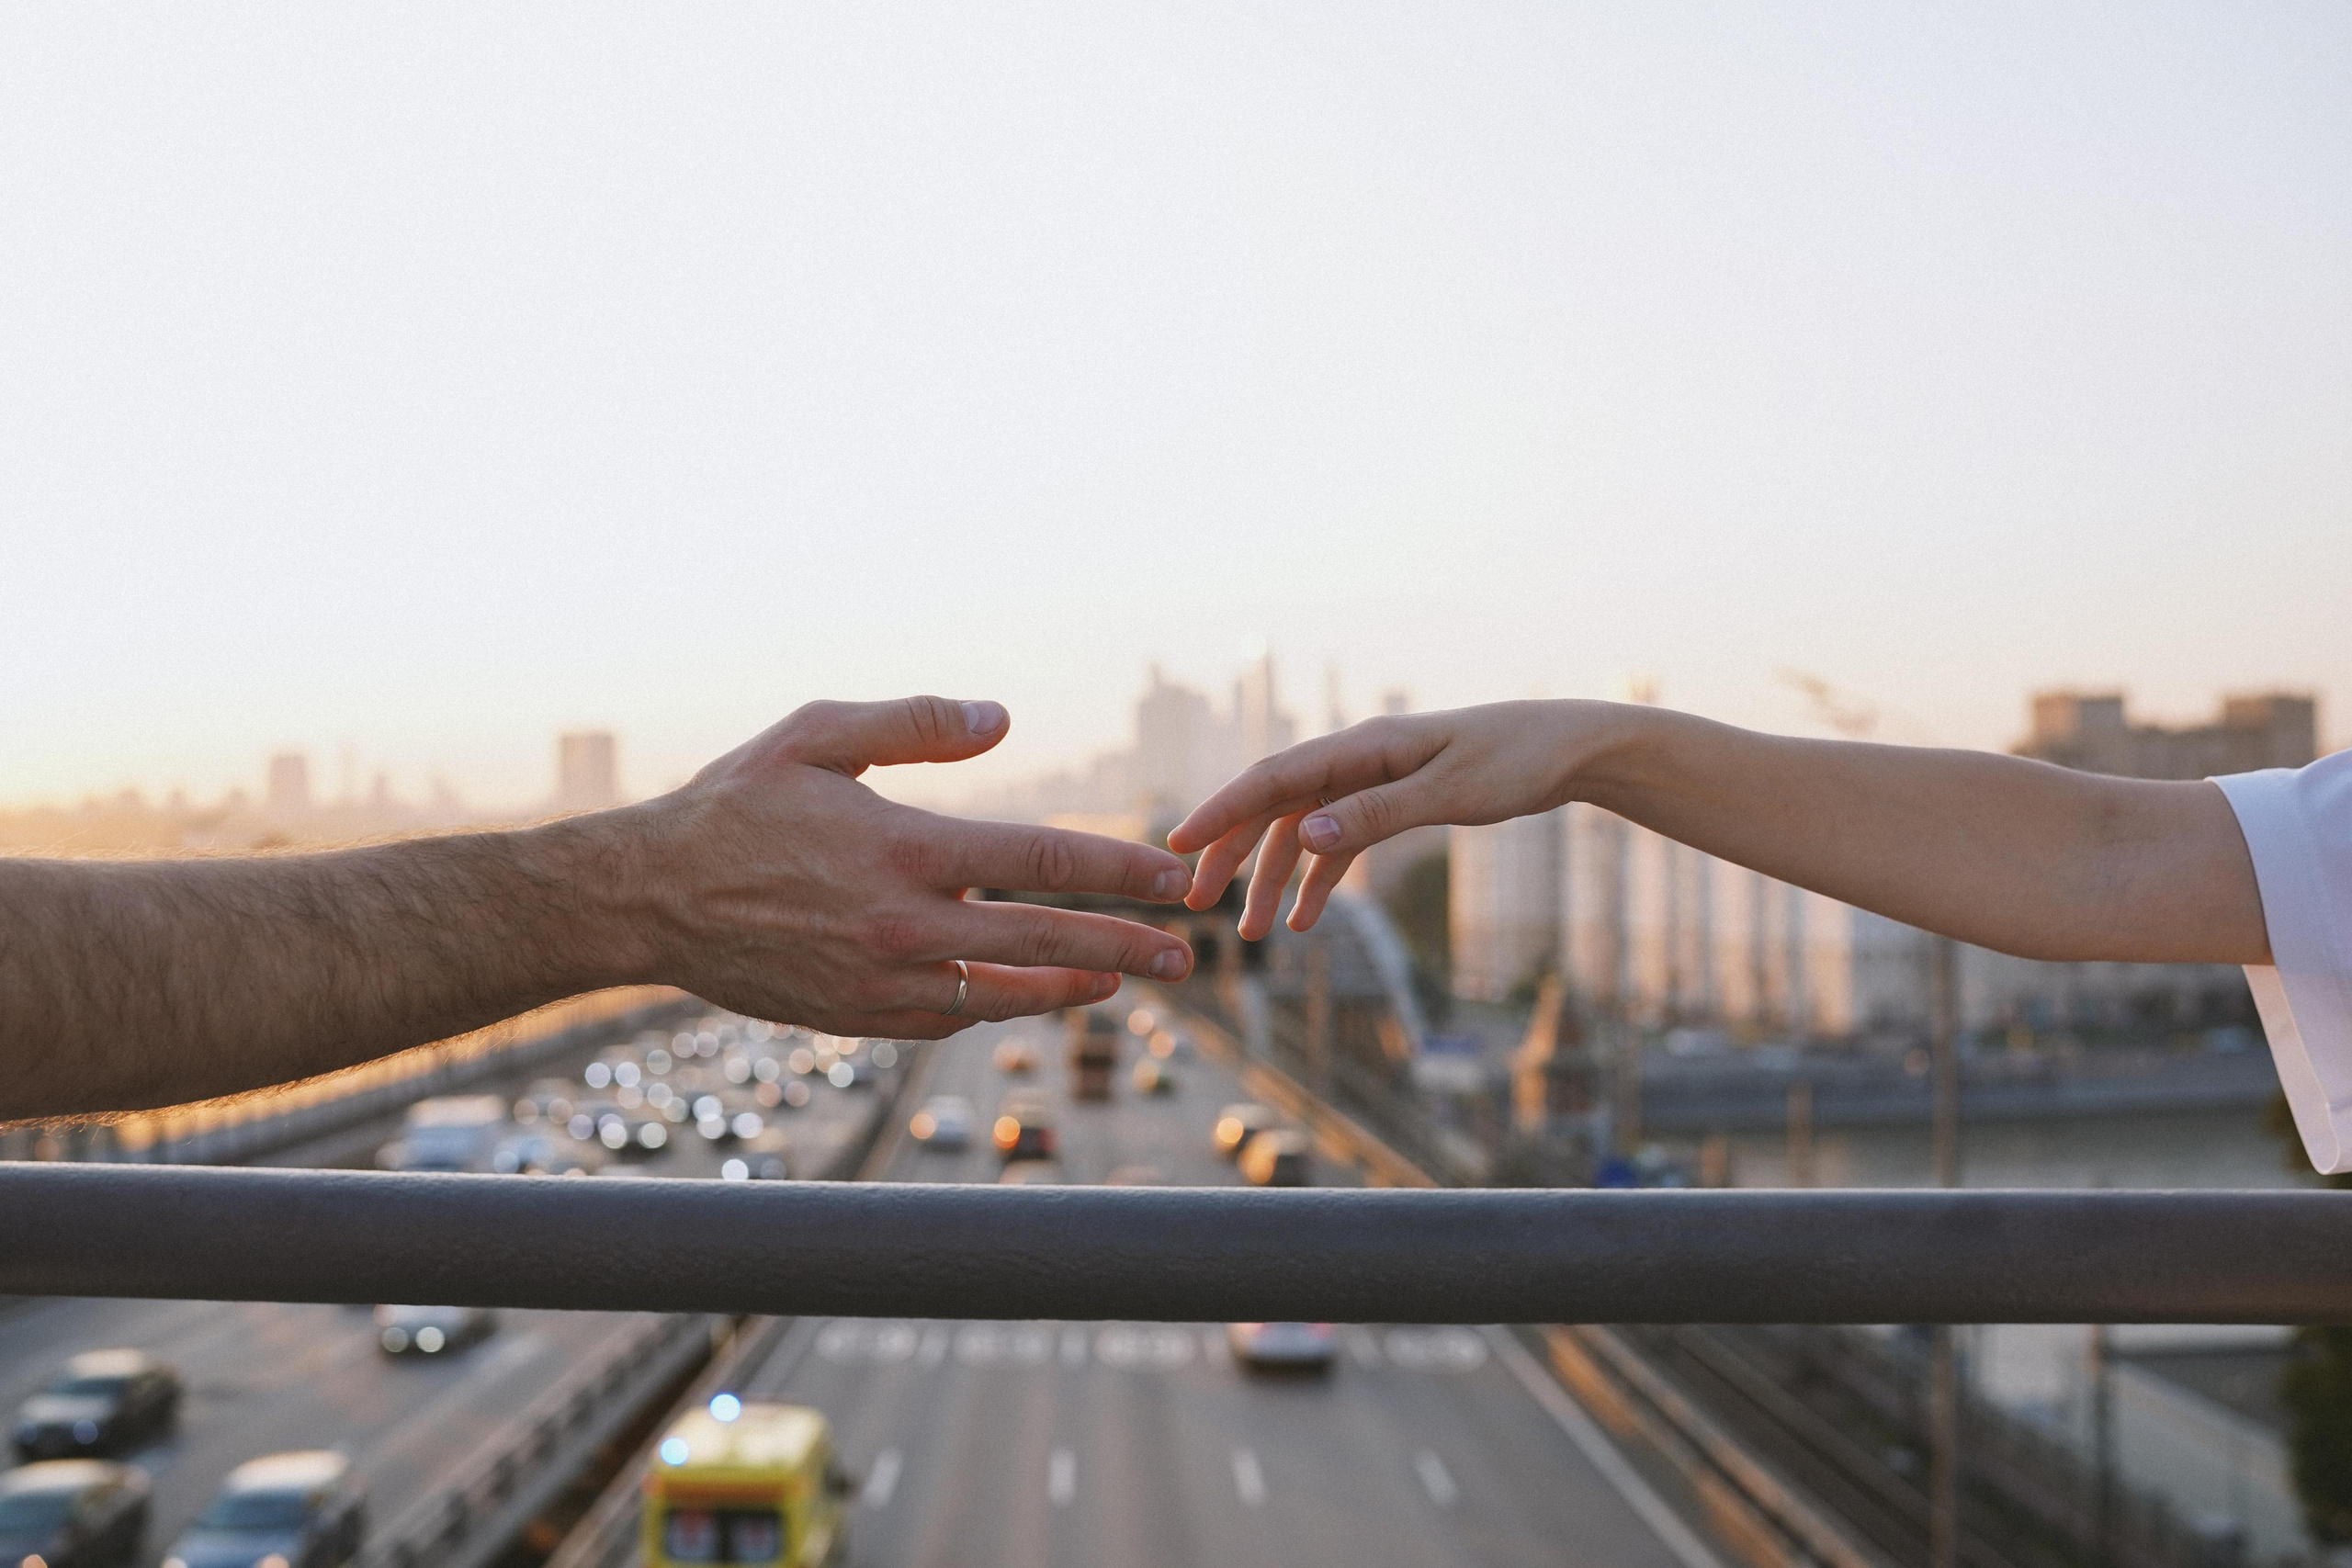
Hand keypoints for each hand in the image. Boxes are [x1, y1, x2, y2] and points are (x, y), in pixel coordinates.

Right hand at [628, 696, 1195, 1037]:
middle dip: (1124, 947)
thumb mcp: (814, 735)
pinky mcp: (855, 1018)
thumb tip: (1003, 718)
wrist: (646, 899)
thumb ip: (915, 722)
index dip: (1119, 868)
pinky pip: (945, 1020)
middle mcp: (903, 925)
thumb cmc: (732, 806)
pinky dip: (994, 1008)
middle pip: (1043, 941)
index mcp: (905, 848)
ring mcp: (880, 982)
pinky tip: (1026, 994)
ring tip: (1120, 981)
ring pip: (1002, 996)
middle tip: (1185, 953)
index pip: (1042, 859)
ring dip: (1070, 989)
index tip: (1173, 875)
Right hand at [1168, 700, 1605, 938]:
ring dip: (1274, 878)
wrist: (1568, 750)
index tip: (1177, 846)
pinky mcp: (1393, 801)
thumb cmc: (1516, 760)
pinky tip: (1305, 922)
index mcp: (1363, 746)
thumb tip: (1307, 834)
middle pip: (1275, 806)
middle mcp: (1357, 759)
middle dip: (1232, 853)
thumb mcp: (1451, 790)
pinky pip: (1340, 843)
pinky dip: (1319, 881)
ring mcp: (1372, 781)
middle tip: (1197, 904)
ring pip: (1303, 830)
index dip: (1220, 812)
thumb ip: (1378, 813)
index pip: (1272, 778)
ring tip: (1253, 933)